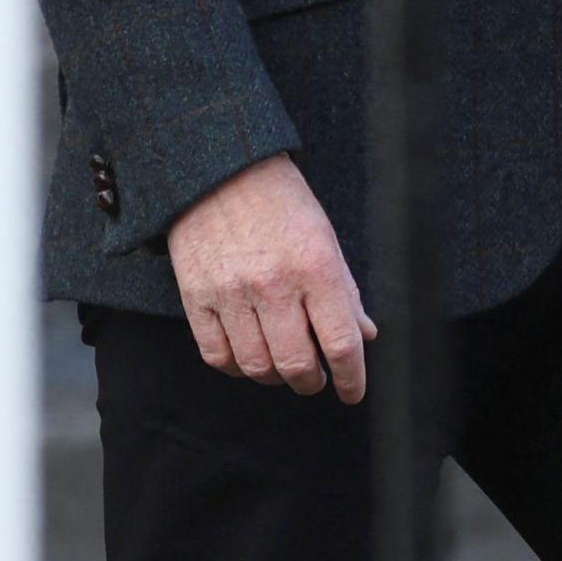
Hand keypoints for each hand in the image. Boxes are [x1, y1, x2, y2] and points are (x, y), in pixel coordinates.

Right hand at [165, 154, 375, 402]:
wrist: (220, 169)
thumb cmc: (281, 202)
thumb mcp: (325, 237)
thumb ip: (345, 291)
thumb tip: (365, 335)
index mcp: (315, 266)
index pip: (341, 343)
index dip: (351, 378)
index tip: (352, 391)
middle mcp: (273, 283)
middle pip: (297, 363)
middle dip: (311, 381)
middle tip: (315, 377)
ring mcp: (231, 292)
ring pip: (256, 366)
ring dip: (274, 376)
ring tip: (282, 365)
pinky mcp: (196, 296)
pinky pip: (217, 355)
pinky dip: (236, 366)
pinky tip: (248, 356)